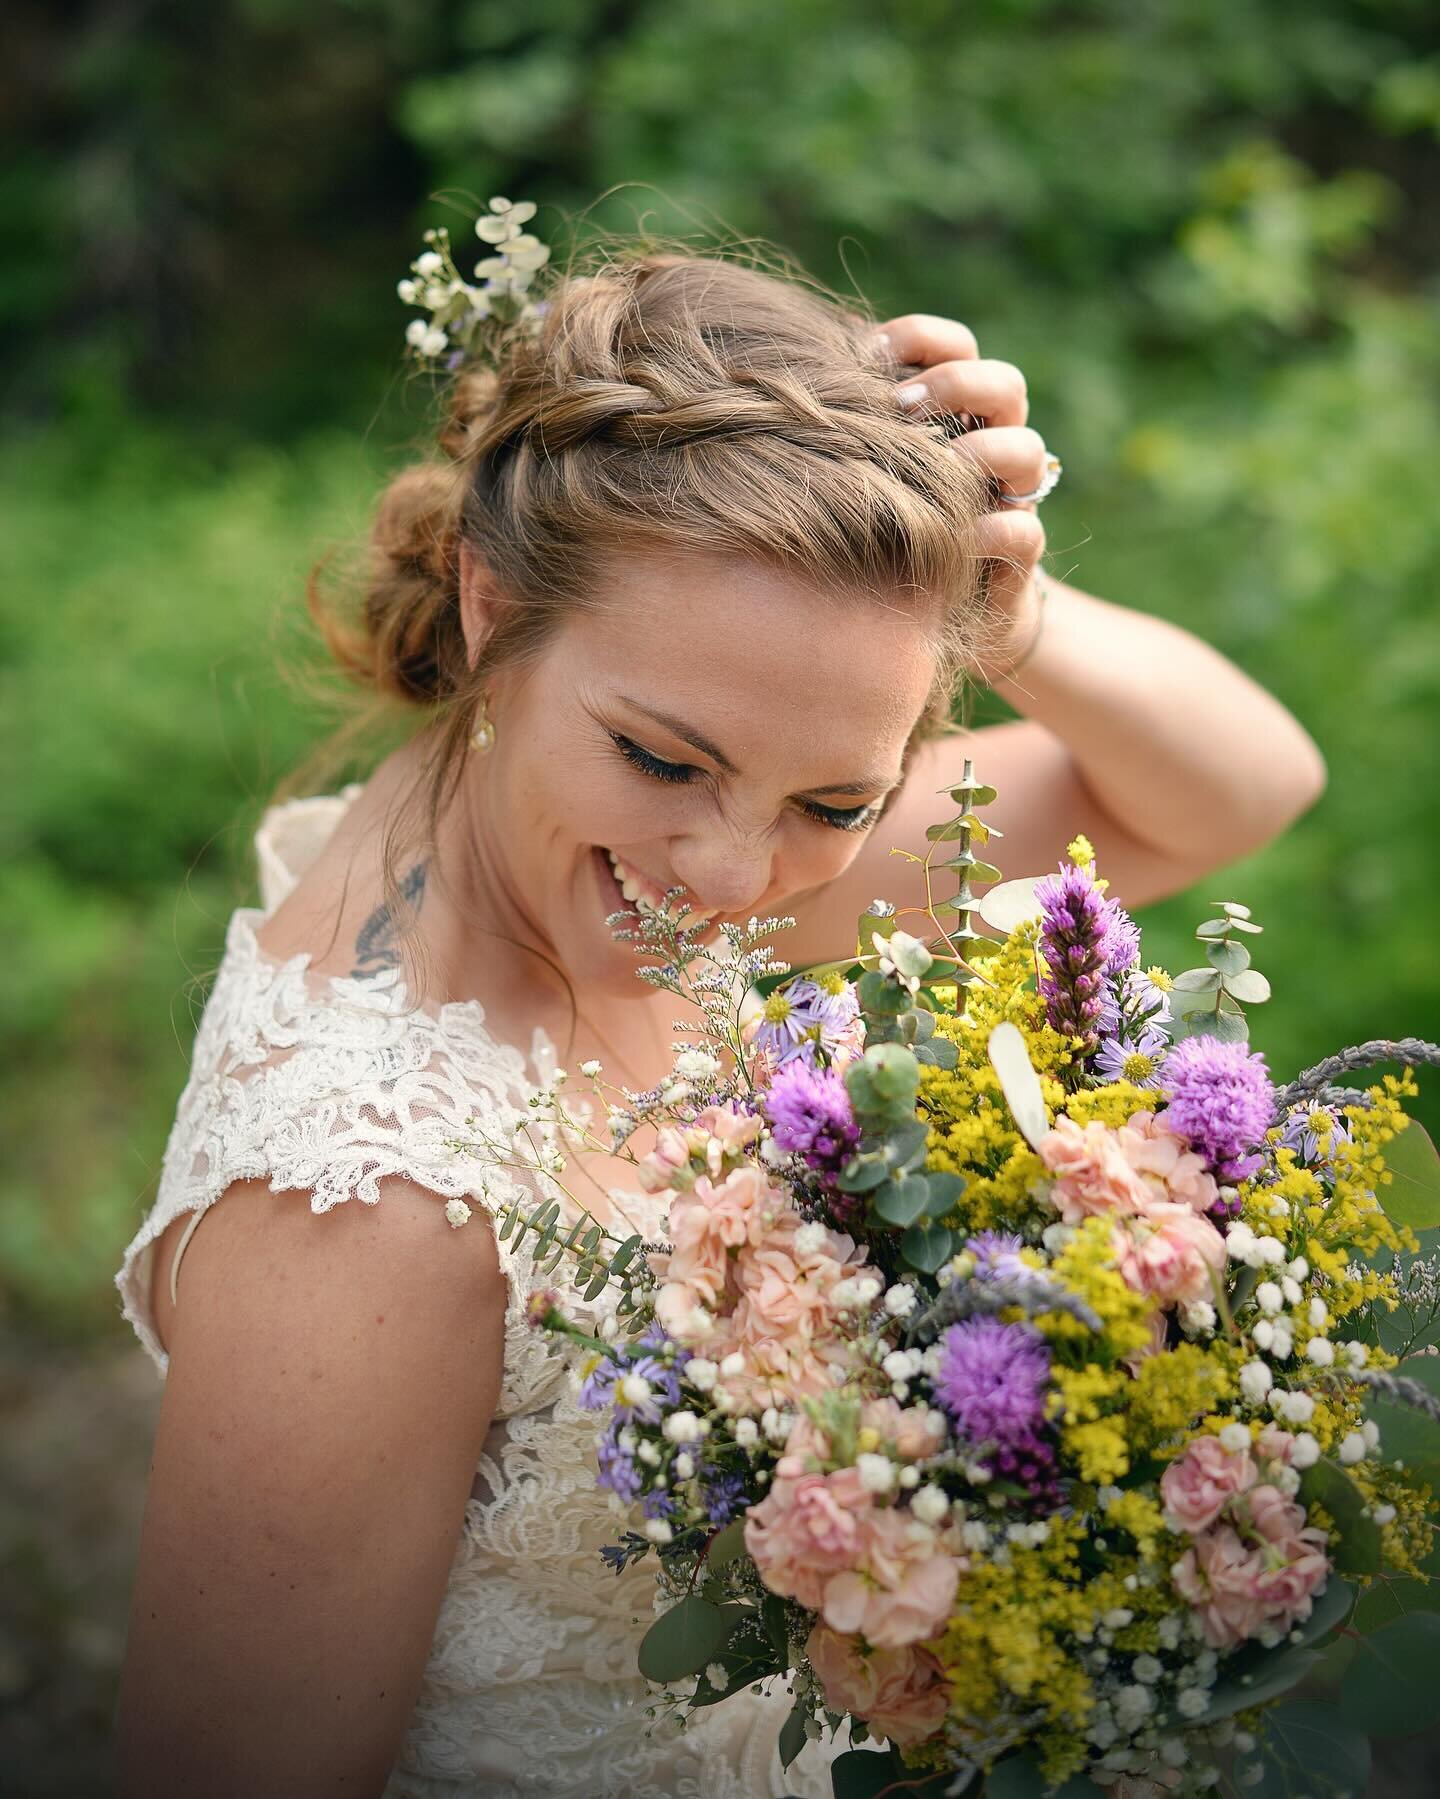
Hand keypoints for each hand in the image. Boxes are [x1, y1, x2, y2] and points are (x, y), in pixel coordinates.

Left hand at [874, 313, 1050, 679]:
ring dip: (985, 449)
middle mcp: (994, 446)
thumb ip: (850, 431)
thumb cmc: (884, 534)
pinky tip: (954, 536)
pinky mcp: (1017, 559)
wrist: (928, 618)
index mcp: (957, 414)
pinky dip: (992, 529)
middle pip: (1006, 383)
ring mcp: (1011, 500)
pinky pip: (1023, 532)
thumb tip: (789, 384)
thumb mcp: (865, 476)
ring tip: (940, 467)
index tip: (868, 355)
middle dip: (957, 383)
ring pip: (1029, 450)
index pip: (957, 347)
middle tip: (902, 408)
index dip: (921, 338)